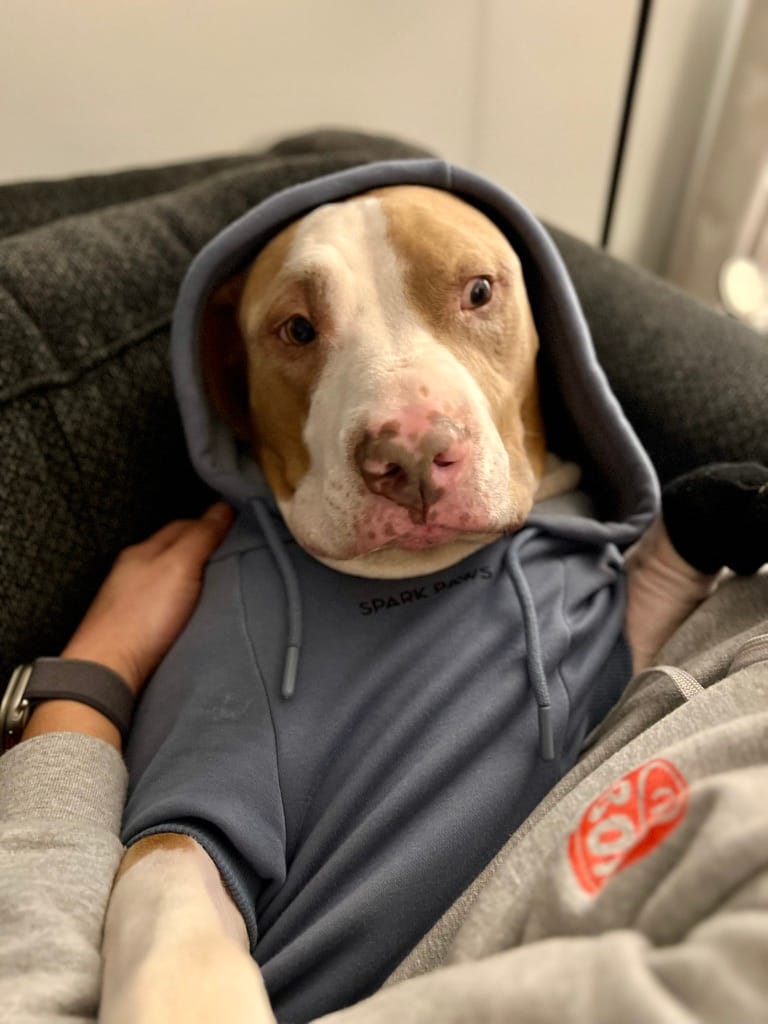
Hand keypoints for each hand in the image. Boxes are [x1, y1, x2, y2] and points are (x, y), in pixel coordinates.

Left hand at [60, 503, 233, 694]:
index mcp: (143, 550)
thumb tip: (223, 507)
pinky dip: (186, 598)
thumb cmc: (142, 616)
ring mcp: (132, 599)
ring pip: (172, 576)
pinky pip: (167, 602)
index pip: (184, 524)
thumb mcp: (179, 566)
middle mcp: (135, 570)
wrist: (108, 671)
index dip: (212, 522)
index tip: (241, 526)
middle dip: (205, 547)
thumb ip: (201, 536)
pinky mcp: (136, 627)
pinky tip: (198, 608)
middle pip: (176, 549)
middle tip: (238, 552)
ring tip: (224, 580)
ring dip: (196, 575)